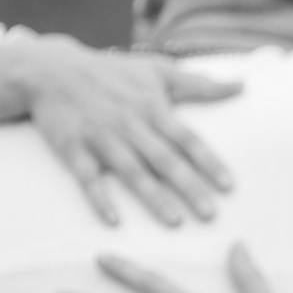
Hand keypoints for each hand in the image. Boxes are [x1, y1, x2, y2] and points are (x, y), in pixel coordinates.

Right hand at [0, 32, 239, 225]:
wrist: (50, 70)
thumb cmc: (112, 72)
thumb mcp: (157, 70)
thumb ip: (200, 84)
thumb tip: (242, 85)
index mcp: (153, 109)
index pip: (188, 140)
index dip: (209, 163)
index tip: (229, 187)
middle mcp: (130, 125)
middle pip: (164, 160)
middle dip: (188, 187)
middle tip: (211, 215)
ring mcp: (101, 138)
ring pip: (131, 172)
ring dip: (153, 198)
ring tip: (175, 222)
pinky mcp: (73, 149)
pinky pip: (87, 178)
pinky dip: (100, 199)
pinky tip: (114, 221)